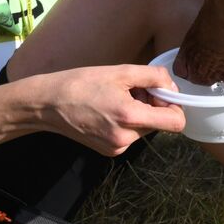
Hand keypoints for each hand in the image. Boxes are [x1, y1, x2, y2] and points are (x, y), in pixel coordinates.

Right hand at [44, 65, 186, 155]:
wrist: (47, 104)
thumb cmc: (81, 84)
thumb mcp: (120, 72)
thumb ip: (153, 77)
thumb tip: (172, 87)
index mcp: (130, 118)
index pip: (176, 123)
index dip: (174, 105)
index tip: (160, 93)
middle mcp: (126, 139)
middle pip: (160, 124)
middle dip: (153, 106)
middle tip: (133, 90)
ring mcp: (117, 149)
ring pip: (145, 129)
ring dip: (139, 113)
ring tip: (117, 98)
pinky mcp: (109, 152)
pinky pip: (130, 136)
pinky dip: (127, 122)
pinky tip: (109, 110)